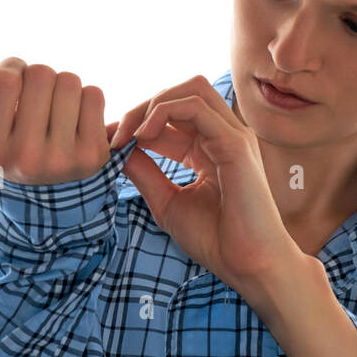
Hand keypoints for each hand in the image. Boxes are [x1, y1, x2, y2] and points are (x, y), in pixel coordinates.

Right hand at [0, 57, 116, 185]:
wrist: (47, 197)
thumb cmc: (10, 150)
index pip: (5, 80)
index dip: (12, 68)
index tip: (14, 80)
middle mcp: (25, 157)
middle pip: (41, 74)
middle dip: (38, 77)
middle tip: (37, 98)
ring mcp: (62, 159)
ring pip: (70, 81)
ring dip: (63, 86)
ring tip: (55, 108)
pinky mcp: (93, 155)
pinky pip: (94, 94)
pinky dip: (86, 98)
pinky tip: (75, 118)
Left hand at [109, 75, 303, 298]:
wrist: (249, 266)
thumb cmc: (216, 240)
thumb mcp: (167, 202)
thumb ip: (144, 173)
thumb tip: (118, 150)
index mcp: (210, 148)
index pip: (171, 117)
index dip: (136, 123)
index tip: (108, 142)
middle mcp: (224, 136)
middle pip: (181, 93)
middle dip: (142, 107)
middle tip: (114, 135)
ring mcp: (233, 136)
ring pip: (190, 90)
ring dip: (151, 105)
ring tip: (129, 134)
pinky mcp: (235, 143)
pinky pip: (196, 106)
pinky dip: (163, 113)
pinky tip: (143, 137)